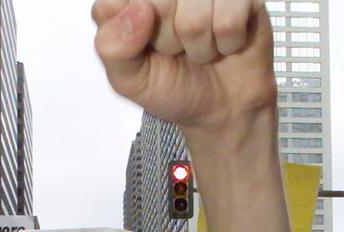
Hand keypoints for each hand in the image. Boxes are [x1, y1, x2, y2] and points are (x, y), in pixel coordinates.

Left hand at [93, 0, 274, 135]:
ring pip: (195, 15)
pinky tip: (225, 43)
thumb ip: (114, 46)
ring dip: (201, 46)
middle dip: (168, 42)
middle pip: (158, 5)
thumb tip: (139, 10)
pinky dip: (228, 42)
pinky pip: (229, 18)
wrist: (223, 109)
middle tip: (177, 50)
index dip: (131, 36)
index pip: (114, 3)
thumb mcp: (130, 80)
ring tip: (203, 48)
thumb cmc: (174, 87)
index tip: (145, 49)